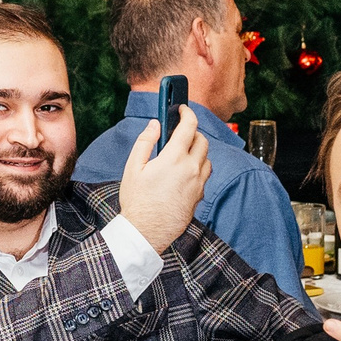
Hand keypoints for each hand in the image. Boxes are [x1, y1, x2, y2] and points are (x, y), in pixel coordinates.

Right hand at [116, 107, 211, 252]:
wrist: (146, 231)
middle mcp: (191, 168)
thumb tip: (155, 124)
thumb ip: (145, 142)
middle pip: (202, 140)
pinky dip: (198, 167)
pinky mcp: (200, 196)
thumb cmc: (137, 201)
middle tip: (179, 133)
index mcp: (174, 158)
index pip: (189, 126)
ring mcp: (198, 183)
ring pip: (207, 158)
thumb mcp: (133, 167)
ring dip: (197, 150)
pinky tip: (183, 173)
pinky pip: (204, 175)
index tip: (182, 108)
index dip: (187, 112)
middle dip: (192, 132)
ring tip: (181, 153)